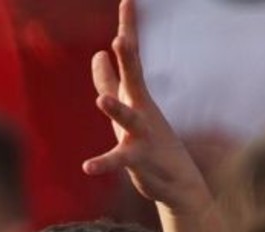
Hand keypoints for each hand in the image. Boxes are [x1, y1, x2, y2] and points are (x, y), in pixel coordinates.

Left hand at [82, 0, 208, 213]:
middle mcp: (141, 109)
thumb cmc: (149, 140)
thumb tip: (97, 54)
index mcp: (136, 94)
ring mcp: (141, 134)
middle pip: (135, 79)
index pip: (132, 57)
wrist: (177, 182)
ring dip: (116, 110)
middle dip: (129, 59)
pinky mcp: (137, 160)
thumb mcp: (126, 106)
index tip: (128, 1)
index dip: (128, 29)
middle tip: (122, 39)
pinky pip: (119, 161)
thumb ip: (109, 80)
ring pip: (129, 119)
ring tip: (101, 101)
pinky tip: (87, 167)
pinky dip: (103, 163)